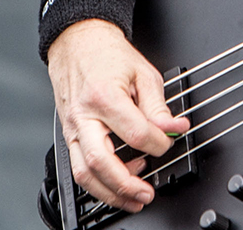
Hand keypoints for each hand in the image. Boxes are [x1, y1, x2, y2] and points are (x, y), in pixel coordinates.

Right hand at [46, 19, 190, 211]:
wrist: (78, 43)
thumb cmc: (108, 55)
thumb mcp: (144, 73)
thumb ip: (159, 106)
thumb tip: (174, 130)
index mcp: (104, 97)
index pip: (136, 133)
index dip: (159, 144)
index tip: (169, 142)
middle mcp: (83, 116)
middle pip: (100, 162)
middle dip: (126, 185)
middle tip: (147, 194)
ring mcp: (72, 129)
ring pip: (84, 173)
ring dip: (110, 193)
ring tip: (134, 199)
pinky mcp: (69, 136)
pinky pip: (78, 167)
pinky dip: (98, 182)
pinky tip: (118, 183)